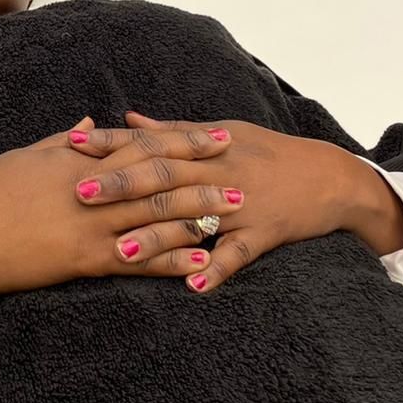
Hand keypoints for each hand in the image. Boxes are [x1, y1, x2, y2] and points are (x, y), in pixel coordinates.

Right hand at [0, 119, 244, 321]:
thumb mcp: (26, 156)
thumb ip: (63, 141)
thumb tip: (91, 125)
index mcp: (79, 161)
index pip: (141, 145)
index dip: (180, 139)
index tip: (213, 133)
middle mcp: (93, 190)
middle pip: (158, 178)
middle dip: (202, 172)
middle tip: (240, 169)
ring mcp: (93, 227)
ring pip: (156, 217)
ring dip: (198, 214)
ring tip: (233, 212)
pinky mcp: (87, 260)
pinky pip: (139, 261)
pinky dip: (172, 260)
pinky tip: (201, 260)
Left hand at [70, 113, 402, 294]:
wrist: (330, 177)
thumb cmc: (267, 151)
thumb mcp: (220, 132)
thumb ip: (171, 130)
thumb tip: (127, 117)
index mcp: (202, 144)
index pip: (148, 140)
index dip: (110, 141)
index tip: (72, 143)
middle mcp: (217, 170)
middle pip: (163, 175)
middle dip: (120, 184)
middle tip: (79, 194)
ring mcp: (241, 201)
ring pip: (194, 217)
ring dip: (158, 235)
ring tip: (122, 250)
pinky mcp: (266, 231)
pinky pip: (240, 254)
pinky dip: (217, 268)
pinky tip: (192, 285)